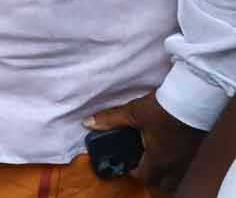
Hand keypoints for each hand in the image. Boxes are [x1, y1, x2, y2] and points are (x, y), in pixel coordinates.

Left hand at [87, 91, 205, 192]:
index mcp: (158, 159)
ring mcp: (187, 158)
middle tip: (140, 163)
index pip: (144, 178)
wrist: (193, 100)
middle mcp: (174, 164)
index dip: (132, 173)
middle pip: (163, 183)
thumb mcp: (133, 113)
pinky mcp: (195, 149)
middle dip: (151, 177)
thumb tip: (87, 123)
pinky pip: (183, 164)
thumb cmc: (162, 109)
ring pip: (175, 175)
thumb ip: (110, 120)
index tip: (126, 163)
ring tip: (152, 155)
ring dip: (163, 170)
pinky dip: (173, 161)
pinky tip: (167, 146)